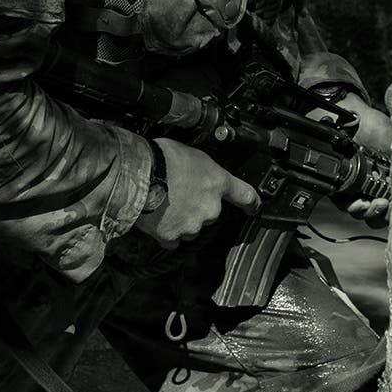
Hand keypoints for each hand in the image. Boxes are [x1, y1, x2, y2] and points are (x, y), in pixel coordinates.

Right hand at [133, 137, 259, 247]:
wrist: (137, 175)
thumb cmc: (161, 157)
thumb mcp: (189, 153)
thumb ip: (199, 169)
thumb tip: (195, 173)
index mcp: (217, 182)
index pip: (245, 195)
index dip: (251, 202)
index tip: (254, 207)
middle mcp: (210, 208)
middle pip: (209, 213)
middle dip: (196, 206)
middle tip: (178, 193)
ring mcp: (192, 224)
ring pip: (191, 227)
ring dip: (181, 219)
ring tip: (163, 203)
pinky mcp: (172, 236)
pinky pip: (173, 238)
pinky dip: (166, 231)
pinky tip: (155, 217)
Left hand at [325, 91, 391, 225]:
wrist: (350, 115)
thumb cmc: (375, 127)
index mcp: (391, 179)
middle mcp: (374, 186)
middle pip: (378, 214)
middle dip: (381, 216)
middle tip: (382, 205)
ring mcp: (356, 186)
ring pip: (361, 212)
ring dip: (367, 212)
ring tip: (369, 204)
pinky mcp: (339, 184)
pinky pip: (344, 203)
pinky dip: (351, 205)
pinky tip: (357, 200)